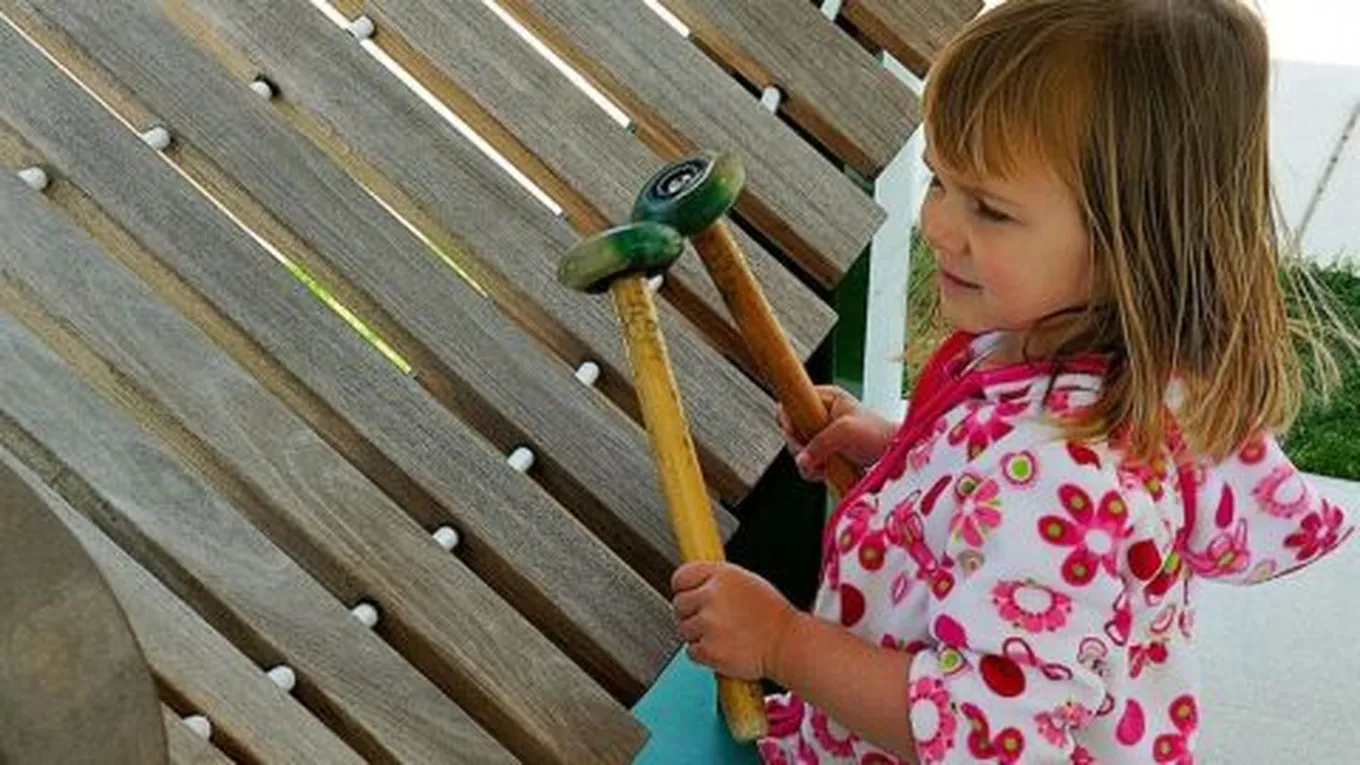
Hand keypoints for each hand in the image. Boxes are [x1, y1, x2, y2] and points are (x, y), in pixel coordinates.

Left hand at [671, 562, 796, 680]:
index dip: (683, 588)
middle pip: (679, 604)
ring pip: (684, 629)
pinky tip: (724, 648)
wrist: (787, 644)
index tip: (688, 594)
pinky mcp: (708, 649)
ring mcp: (708, 623)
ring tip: (723, 635)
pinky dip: (704, 653)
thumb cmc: (773, 616)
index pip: (681, 576)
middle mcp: (712, 596)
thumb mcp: (746, 582)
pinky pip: (692, 651)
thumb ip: (718, 581)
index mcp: (721, 575)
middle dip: (691, 613)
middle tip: (711, 620)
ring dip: (698, 635)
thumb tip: (695, 584)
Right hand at [778, 386, 896, 481]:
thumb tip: (801, 459)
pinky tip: (827, 472)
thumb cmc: (879, 435)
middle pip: (791, 431)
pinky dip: (815, 471)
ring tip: (825, 466)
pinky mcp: (828, 452)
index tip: (800, 437)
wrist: (897, 455)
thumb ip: (820, 443)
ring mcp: (824, 435)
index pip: (791, 403)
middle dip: (800, 448)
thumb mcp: (846, 432)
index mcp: (826, 398)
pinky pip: (809, 463)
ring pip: (798, 450)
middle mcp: (822, 414)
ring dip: (808, 463)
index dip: (789, 421)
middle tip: (816, 455)